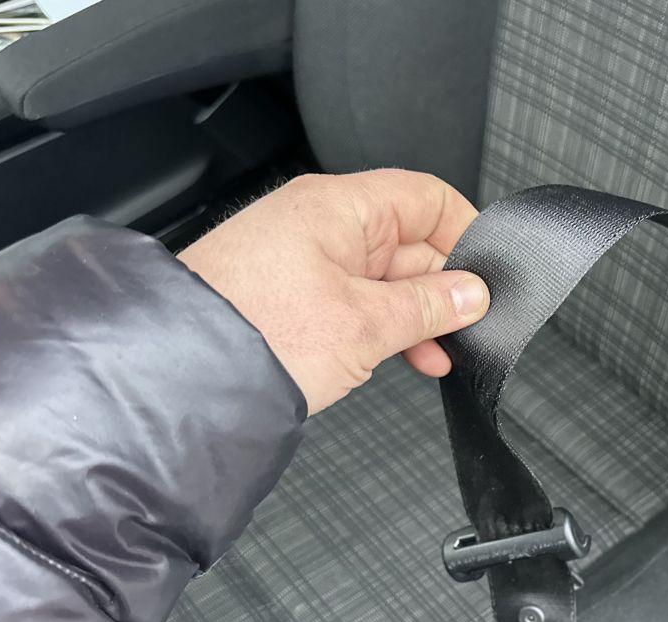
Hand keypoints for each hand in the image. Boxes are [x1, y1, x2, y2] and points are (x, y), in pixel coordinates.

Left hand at [178, 170, 488, 414]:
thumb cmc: (255, 337)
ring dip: (415, 315)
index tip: (488, 276)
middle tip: (467, 328)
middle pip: (407, 241)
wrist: (179, 378)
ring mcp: (303, 259)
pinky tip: (401, 356)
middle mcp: (319, 223)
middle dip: (441, 286)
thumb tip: (472, 294)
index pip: (425, 197)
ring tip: (436, 354)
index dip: (465, 232)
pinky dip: (383, 326)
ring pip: (382, 277)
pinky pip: (354, 300)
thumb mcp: (365, 325)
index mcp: (338, 207)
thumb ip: (429, 307)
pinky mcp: (289, 295)